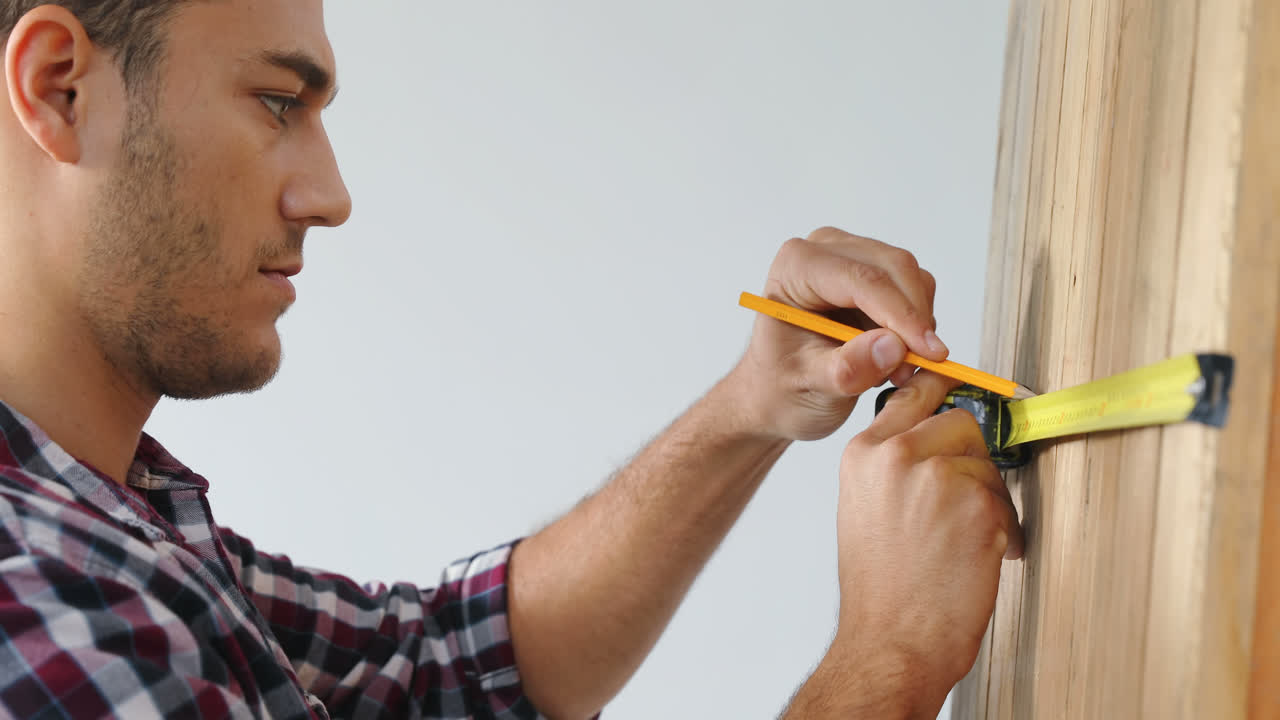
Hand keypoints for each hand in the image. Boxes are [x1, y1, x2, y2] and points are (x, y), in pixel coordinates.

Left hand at [730, 227, 946, 440]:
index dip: (902, 315)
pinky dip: (914, 325)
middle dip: (914, 320)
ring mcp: (851, 256)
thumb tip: (893, 346)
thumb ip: (847, 369)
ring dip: (916, 325)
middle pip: (895, 268)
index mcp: (796, 268)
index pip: (863, 279)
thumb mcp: (809, 387)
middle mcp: (824, 250)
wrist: (776, 394)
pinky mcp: (873, 272)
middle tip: (915, 370)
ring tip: (894, 370)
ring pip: (911, 277)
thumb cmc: (782, 388)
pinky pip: (914, 290)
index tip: (930, 353)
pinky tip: (891, 356)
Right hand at [832, 371, 1022, 711]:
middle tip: (965, 500)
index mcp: (865, 453)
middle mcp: (897, 456)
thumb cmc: (880, 588)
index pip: (915, 393)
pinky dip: (1005, 530)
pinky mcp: (978, 504)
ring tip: (963, 540)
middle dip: (972, 458)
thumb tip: (938, 441)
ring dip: (988, 499)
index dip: (945, 392)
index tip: (961, 394)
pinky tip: (978, 557)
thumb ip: (894, 464)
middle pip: (961, 422)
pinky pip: (1007, 501)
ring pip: (987, 463)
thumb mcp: (864, 507)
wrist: (890, 641)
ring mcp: (939, 477)